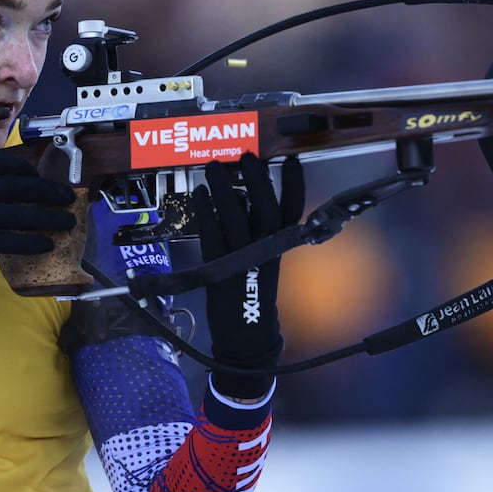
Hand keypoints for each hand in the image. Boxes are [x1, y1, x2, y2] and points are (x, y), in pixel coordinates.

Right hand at [0, 150, 77, 314]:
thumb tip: (13, 188)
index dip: (25, 169)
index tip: (42, 178)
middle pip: (15, 186)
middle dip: (47, 191)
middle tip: (69, 199)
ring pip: (16, 212)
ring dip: (47, 218)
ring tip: (67, 223)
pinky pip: (6, 239)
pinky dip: (29, 242)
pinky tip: (45, 245)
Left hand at [192, 153, 303, 399]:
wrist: (245, 336)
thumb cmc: (252, 293)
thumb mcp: (262, 260)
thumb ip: (258, 233)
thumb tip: (243, 197)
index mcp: (279, 249)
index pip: (293, 212)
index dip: (293, 186)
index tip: (290, 161)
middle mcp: (264, 252)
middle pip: (267, 211)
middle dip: (258, 181)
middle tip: (247, 156)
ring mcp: (241, 260)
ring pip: (236, 219)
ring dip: (225, 189)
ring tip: (216, 166)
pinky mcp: (219, 269)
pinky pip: (212, 237)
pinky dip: (205, 214)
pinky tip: (199, 194)